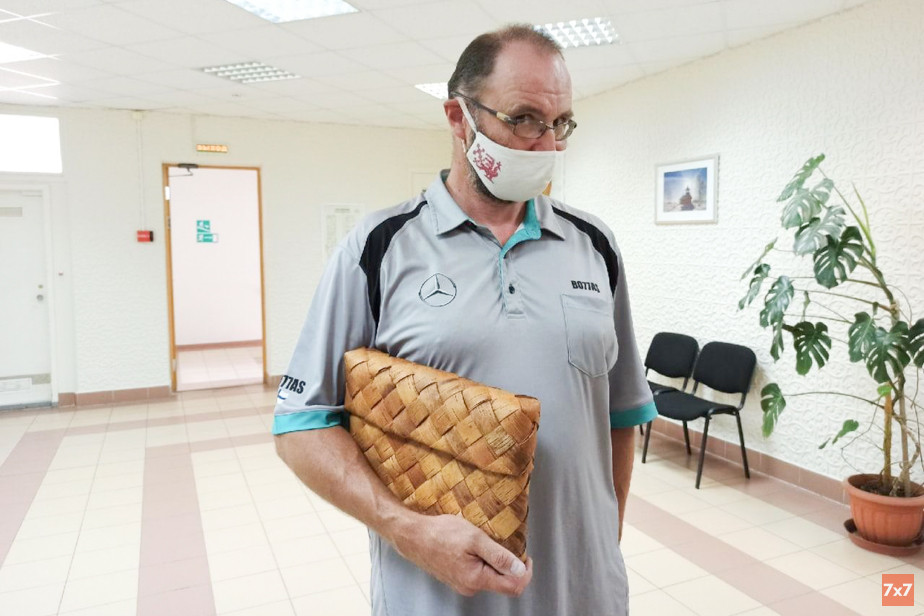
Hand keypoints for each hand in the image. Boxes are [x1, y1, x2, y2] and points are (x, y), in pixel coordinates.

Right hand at [393, 513, 532, 596]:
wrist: (413, 536)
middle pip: (503, 583)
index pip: (513, 586)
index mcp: (477, 579)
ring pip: (490, 577)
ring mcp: (463, 583)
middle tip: (507, 543)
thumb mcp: (475, 538)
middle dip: (510, 565)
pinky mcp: (457, 577)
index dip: (525, 572)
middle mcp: (471, 586)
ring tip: (486, 541)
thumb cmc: (440, 534)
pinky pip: (479, 573)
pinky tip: (475, 546)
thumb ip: (499, 556)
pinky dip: (484, 561)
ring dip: (495, 561)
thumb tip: (520, 570)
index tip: (526, 556)